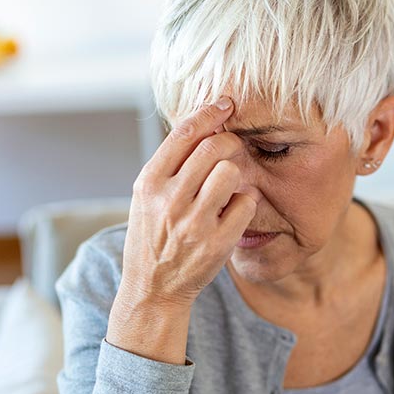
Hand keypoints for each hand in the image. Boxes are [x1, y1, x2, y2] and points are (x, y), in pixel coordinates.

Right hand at [120, 96, 257, 309]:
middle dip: (230, 141)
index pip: (184, 134)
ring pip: (231, 172)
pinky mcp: (217, 243)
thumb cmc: (153, 237)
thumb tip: (203, 125)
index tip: (226, 103)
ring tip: (230, 185)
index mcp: (149, 183)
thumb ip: (170, 166)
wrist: (152, 289)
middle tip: (234, 147)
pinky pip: (246, 203)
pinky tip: (234, 211)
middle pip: (213, 147)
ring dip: (237, 172)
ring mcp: (194, 223)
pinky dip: (245, 203)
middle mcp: (169, 200)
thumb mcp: (147, 198)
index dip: (209, 112)